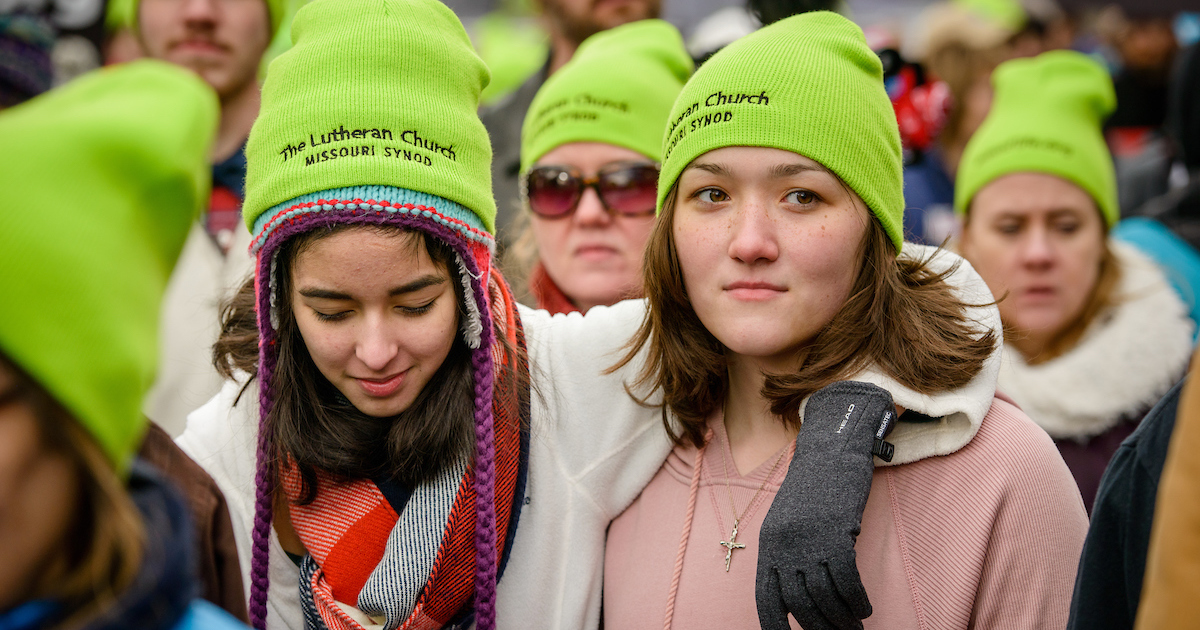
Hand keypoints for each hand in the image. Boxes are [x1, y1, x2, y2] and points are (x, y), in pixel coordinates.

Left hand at [756, 381, 895, 629]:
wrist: (830, 454)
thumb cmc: (813, 491)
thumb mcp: (787, 523)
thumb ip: (786, 557)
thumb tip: (795, 600)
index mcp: (768, 546)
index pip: (767, 599)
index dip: (776, 626)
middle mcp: (784, 546)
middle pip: (800, 604)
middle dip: (820, 627)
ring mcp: (809, 540)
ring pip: (825, 597)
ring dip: (843, 618)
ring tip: (854, 626)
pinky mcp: (836, 534)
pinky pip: (846, 581)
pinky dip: (857, 599)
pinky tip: (863, 606)